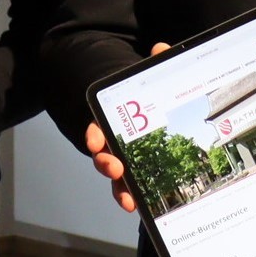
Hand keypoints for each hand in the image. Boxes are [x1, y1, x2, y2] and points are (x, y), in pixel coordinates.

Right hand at [81, 41, 169, 214]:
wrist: (155, 115)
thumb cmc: (149, 99)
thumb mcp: (151, 81)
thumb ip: (155, 65)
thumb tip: (161, 49)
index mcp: (114, 121)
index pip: (98, 128)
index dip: (94, 134)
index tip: (95, 139)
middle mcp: (115, 144)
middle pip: (104, 156)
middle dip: (106, 163)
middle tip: (115, 167)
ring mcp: (127, 163)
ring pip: (118, 179)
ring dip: (120, 189)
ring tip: (129, 199)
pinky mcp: (142, 176)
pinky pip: (136, 189)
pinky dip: (137, 198)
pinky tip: (142, 207)